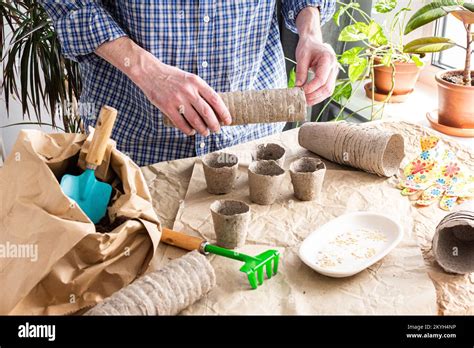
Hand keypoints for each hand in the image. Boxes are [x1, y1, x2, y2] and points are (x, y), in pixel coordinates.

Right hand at [96, 37, 230, 135]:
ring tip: (205, 133)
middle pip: (207, 113)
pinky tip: (191, 131)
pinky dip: (188, 130)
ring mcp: (177, 100)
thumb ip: (200, 90)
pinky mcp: (167, 107)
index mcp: (196, 82)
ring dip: (203, 129)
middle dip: (214, 124)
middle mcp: (189, 91)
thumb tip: (213, 107)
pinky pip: (181, 124)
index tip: (227, 120)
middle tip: (217, 129)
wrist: (150, 72)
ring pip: (195, 120)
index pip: (215, 99)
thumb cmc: (172, 76)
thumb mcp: (189, 78)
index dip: (223, 112)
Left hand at [295, 36, 338, 105]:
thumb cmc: (308, 47)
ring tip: (305, 102)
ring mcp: (334, 73)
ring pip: (328, 91)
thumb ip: (300, 72)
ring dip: (317, 98)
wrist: (313, 42)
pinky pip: (327, 90)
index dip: (311, 88)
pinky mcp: (331, 77)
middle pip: (326, 87)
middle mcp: (334, 67)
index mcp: (328, 59)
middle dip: (314, 96)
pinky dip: (319, 96)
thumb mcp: (302, 57)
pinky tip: (310, 99)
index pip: (321, 79)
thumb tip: (298, 87)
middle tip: (302, 100)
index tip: (300, 91)